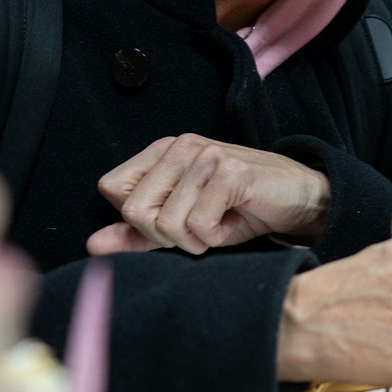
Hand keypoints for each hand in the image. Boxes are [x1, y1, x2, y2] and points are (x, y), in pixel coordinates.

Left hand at [88, 135, 330, 254]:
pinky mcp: (229, 171)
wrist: (300, 200)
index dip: (138, 219)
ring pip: (166, 223)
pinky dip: (215, 237)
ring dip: (195, 240)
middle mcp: (180, 146)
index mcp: (162, 152)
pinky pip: (197, 225)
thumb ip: (138, 234)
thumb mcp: (184, 223)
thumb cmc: (241, 210)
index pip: (112, 190)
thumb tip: (91, 244)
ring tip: (220, 223)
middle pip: (134, 211)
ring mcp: (205, 155)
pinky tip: (234, 221)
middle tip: (199, 228)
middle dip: (166, 235)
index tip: (174, 220)